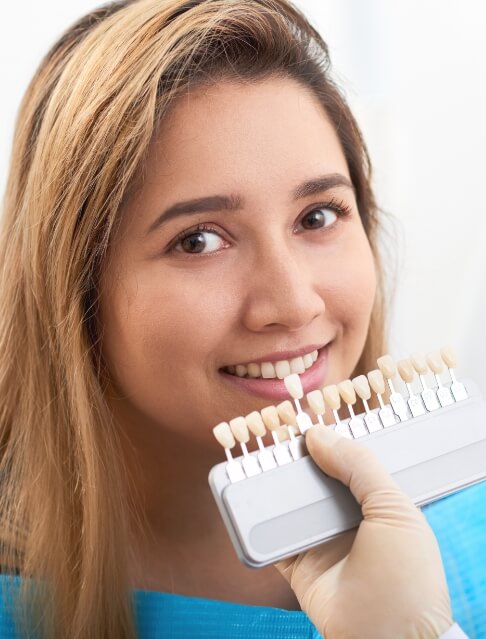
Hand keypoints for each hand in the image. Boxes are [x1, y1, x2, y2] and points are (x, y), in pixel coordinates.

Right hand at [274, 425, 452, 638]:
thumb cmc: (406, 577)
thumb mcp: (394, 509)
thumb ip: (359, 466)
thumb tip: (318, 435)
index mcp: (377, 502)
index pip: (349, 461)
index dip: (329, 440)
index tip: (305, 418)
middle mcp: (347, 519)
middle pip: (316, 479)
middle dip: (296, 457)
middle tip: (274, 432)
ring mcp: (322, 541)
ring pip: (292, 503)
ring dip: (274, 483)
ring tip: (256, 455)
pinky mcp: (298, 564)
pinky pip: (273, 537)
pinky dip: (259, 521)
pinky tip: (248, 496)